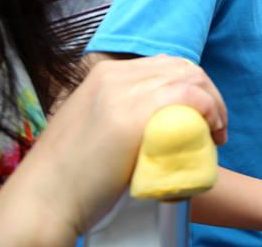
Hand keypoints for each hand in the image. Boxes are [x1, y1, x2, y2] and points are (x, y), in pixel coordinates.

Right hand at [0, 55, 226, 239]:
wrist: (45, 197)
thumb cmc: (72, 173)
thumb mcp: (96, 124)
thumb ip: (124, 110)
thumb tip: (163, 115)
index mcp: (105, 73)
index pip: (166, 64)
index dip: (194, 86)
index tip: (203, 114)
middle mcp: (116, 75)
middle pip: (183, 67)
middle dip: (209, 93)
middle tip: (216, 126)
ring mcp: (124, 92)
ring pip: (191, 79)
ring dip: (214, 104)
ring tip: (216, 134)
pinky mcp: (134, 114)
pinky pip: (190, 97)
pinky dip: (210, 110)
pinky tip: (210, 132)